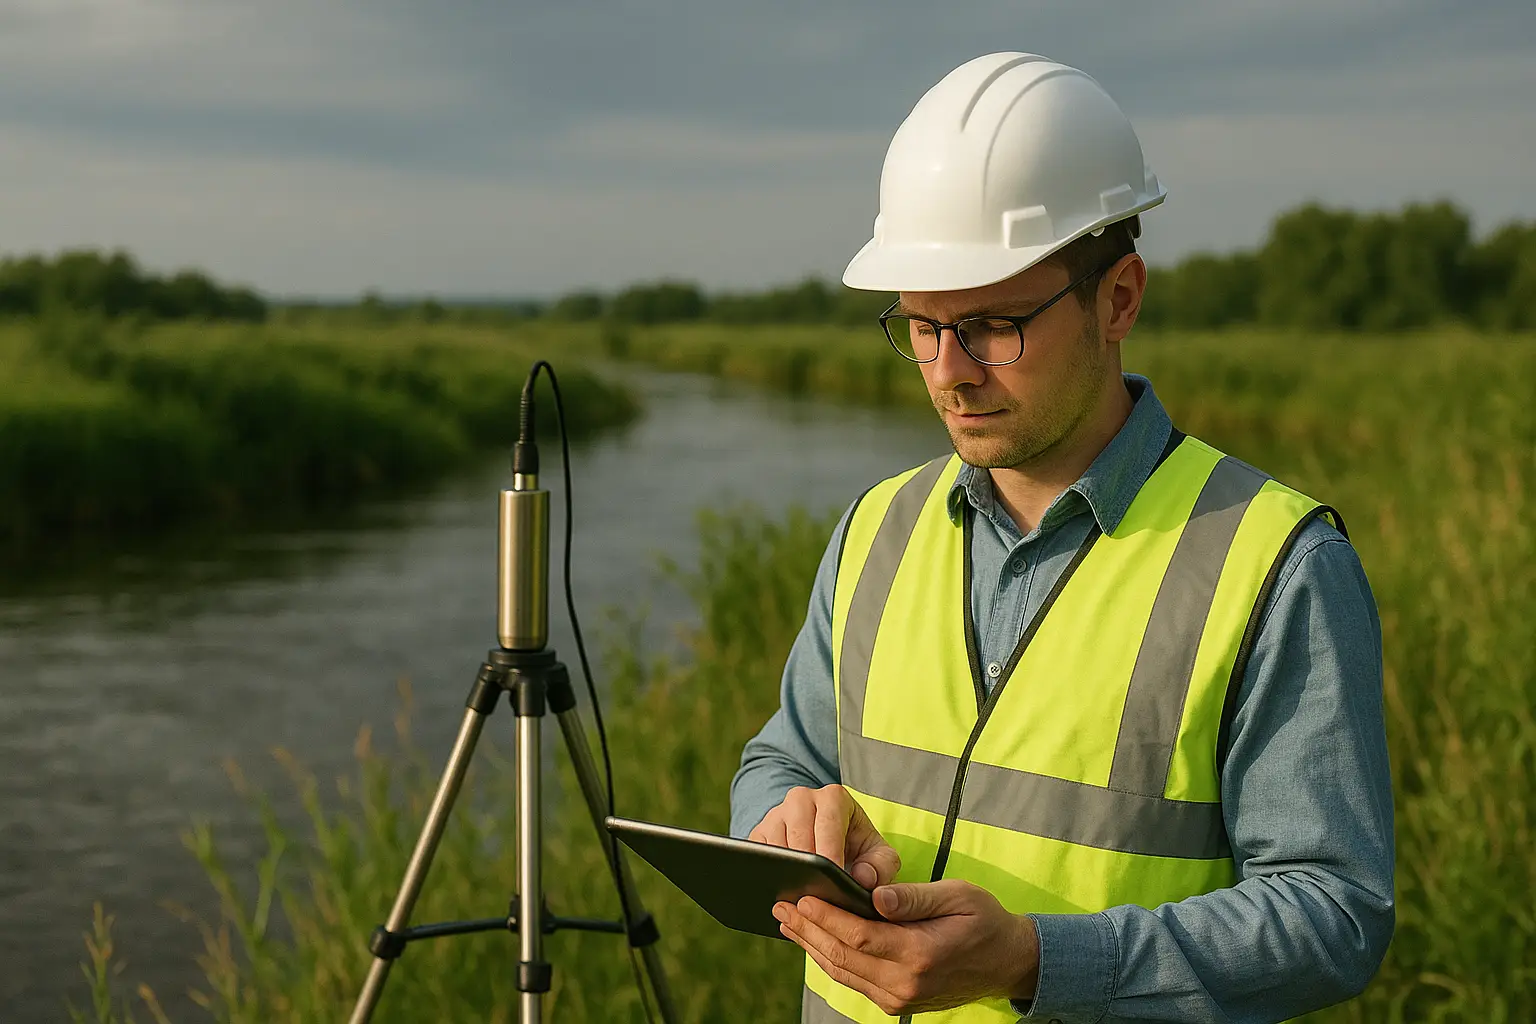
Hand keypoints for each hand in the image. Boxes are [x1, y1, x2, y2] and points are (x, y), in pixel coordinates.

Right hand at [747, 784, 900, 888]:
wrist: (831, 839)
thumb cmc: (857, 847)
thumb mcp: (878, 854)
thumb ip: (881, 867)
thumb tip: (863, 879)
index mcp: (833, 797)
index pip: (829, 823)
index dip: (831, 852)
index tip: (834, 879)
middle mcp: (801, 799)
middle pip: (798, 832)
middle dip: (807, 865)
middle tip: (816, 894)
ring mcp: (776, 815)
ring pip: (775, 844)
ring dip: (785, 871)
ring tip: (800, 899)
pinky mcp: (758, 833)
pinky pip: (756, 854)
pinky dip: (766, 874)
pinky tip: (781, 894)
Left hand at [773, 879, 1038, 1015]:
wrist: (1006, 963)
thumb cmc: (984, 920)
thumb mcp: (958, 896)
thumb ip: (914, 897)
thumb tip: (874, 894)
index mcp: (920, 954)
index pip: (859, 936)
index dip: (826, 917)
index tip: (802, 897)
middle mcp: (905, 983)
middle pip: (843, 956)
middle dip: (808, 930)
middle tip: (781, 906)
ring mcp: (899, 998)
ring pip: (842, 972)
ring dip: (812, 945)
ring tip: (788, 920)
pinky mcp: (896, 1002)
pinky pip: (854, 980)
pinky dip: (830, 959)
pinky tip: (815, 940)